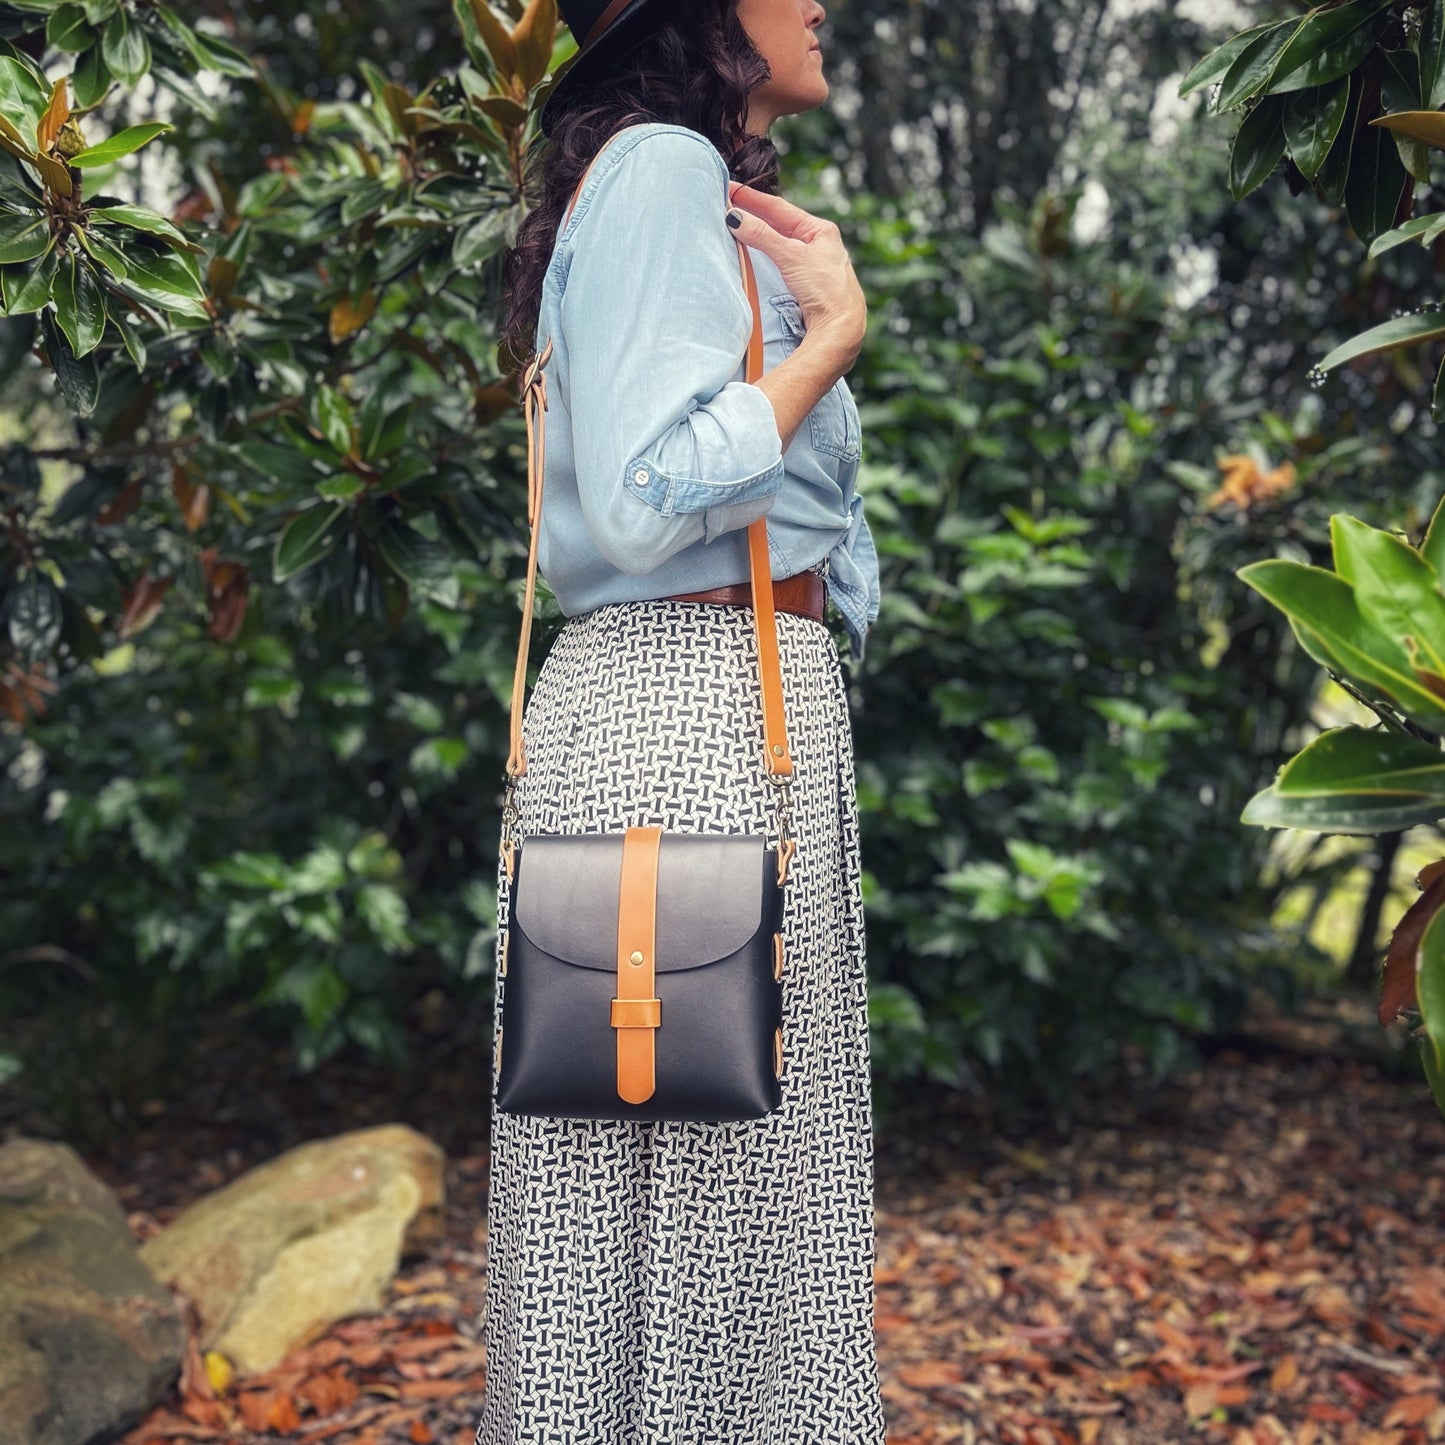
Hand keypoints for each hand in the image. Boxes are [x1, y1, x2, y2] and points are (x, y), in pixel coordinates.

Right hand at [725, 181, 866, 361]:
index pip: (779, 207)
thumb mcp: (791, 256)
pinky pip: (781, 258)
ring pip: (780, 240)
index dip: (753, 198)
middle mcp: (819, 244)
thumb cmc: (825, 289)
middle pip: (780, 222)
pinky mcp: (808, 283)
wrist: (841, 328)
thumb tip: (735, 217)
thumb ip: (763, 236)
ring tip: (737, 220)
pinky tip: (757, 250)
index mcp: (821, 230)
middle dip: (754, 211)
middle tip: (728, 201)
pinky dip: (766, 250)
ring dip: (759, 230)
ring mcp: (814, 263)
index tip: (729, 188)